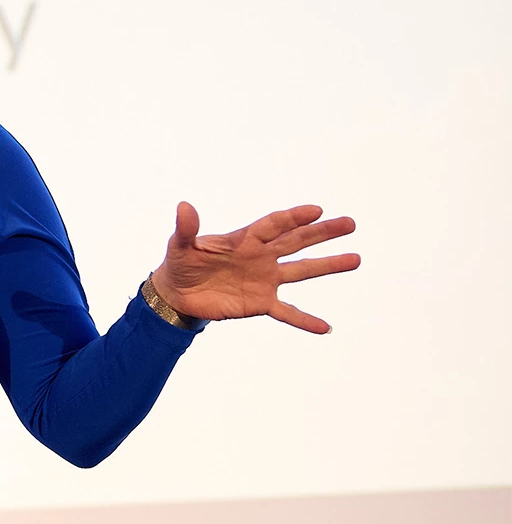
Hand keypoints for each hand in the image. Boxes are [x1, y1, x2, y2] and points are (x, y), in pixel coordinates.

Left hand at [150, 202, 359, 333]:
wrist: (178, 292)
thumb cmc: (180, 262)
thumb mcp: (180, 245)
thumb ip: (186, 228)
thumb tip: (184, 207)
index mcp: (244, 239)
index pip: (273, 225)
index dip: (293, 218)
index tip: (316, 210)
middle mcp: (260, 257)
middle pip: (296, 242)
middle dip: (322, 233)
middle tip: (349, 224)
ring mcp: (264, 280)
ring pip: (301, 271)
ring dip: (327, 266)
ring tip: (355, 259)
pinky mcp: (260, 303)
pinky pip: (287, 312)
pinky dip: (305, 320)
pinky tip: (326, 327)